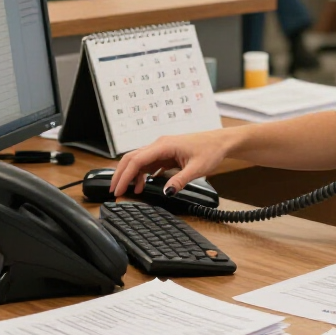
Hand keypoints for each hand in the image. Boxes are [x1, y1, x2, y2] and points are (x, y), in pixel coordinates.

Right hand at [110, 131, 233, 196]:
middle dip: (121, 174)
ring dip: (131, 175)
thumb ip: (180, 180)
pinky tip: (143, 185)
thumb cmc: (211, 150)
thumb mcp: (197, 168)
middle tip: (114, 191)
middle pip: (132, 158)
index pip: (137, 160)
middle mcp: (160, 145)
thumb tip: (167, 192)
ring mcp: (162, 149)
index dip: (125, 175)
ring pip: (139, 161)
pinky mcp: (166, 154)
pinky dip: (142, 174)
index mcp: (164, 145)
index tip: (118, 189)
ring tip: (128, 191)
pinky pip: (149, 163)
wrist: (221, 142)